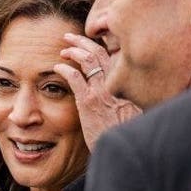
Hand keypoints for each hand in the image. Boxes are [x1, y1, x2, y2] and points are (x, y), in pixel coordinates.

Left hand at [55, 32, 141, 150]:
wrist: (123, 153)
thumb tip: (119, 95)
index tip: (90, 45)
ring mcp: (102, 92)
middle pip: (100, 52)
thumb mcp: (132, 114)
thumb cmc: (126, 136)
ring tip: (63, 48)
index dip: (100, 48)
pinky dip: (65, 69)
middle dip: (84, 42)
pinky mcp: (89, 103)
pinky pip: (75, 78)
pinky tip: (57, 68)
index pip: (114, 57)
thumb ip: (125, 100)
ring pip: (87, 60)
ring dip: (73, 50)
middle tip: (71, 37)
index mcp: (127, 85)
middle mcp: (116, 84)